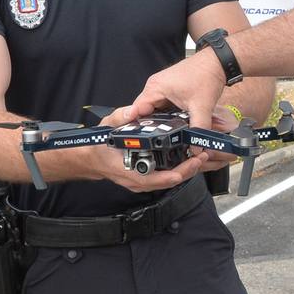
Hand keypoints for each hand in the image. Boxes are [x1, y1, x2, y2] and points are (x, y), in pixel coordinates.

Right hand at [84, 105, 210, 192]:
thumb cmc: (99, 145)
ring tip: (200, 156)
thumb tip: (131, 113)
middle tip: (201, 157)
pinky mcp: (147, 178)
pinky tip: (188, 158)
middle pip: (167, 181)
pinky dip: (179, 169)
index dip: (171, 175)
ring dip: (185, 170)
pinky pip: (166, 177)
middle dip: (186, 170)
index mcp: (128, 170)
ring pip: (168, 181)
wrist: (92, 158)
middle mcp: (137, 180)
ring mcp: (143, 181)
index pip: (152, 179)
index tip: (186, 167)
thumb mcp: (108, 127)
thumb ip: (119, 118)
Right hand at [130, 52, 226, 140]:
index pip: (136, 111)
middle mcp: (155, 86)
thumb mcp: (202, 106)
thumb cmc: (206, 74)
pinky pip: (163, 107)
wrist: (218, 62)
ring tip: (162, 138)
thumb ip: (198, 128)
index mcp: (155, 87)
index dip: (135, 127)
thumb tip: (195, 146)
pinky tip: (172, 127)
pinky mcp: (170, 90)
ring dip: (159, 123)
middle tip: (153, 144)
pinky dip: (167, 117)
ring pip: (155, 111)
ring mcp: (162, 88)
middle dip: (149, 128)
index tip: (136, 140)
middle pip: (144, 113)